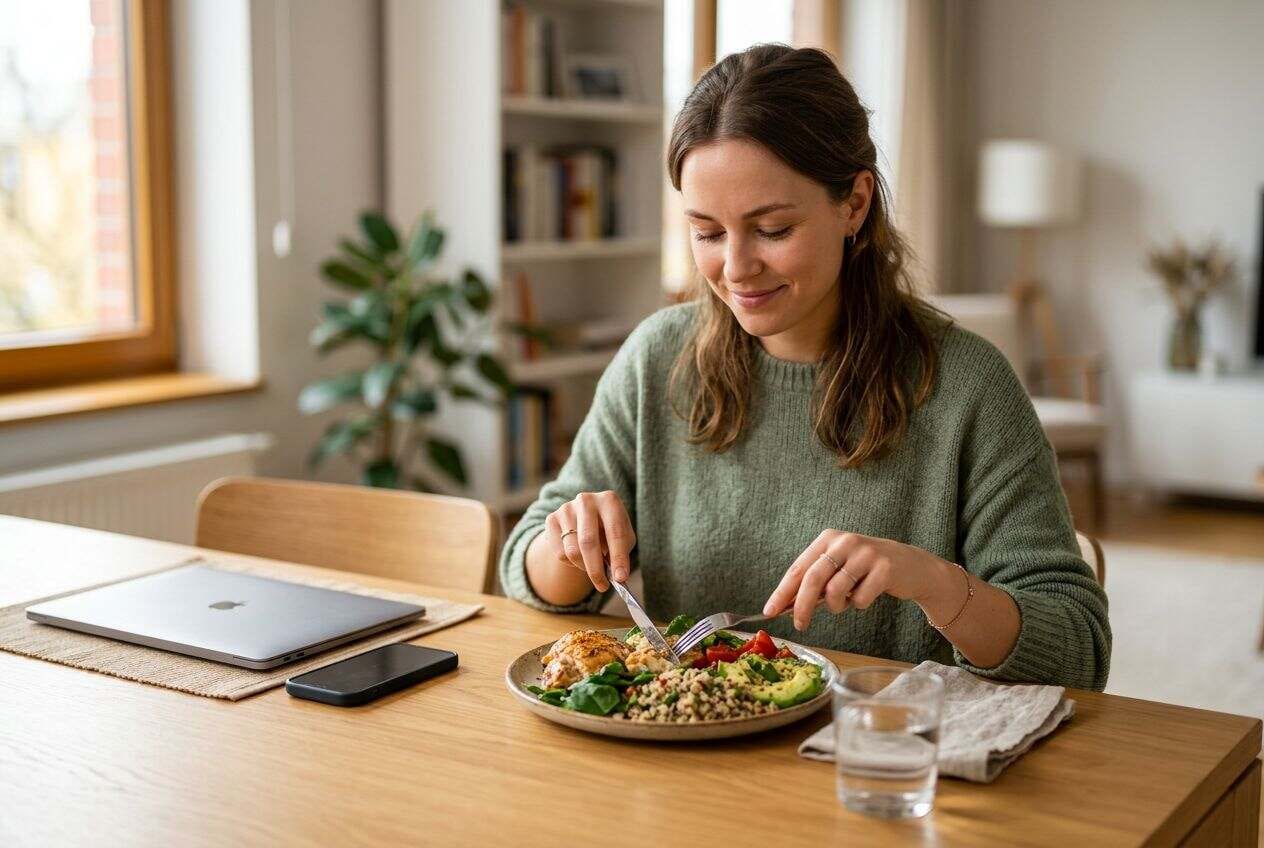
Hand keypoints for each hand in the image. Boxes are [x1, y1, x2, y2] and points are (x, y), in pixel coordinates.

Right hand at [543, 491, 634, 591]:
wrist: (584, 519)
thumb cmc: (609, 531)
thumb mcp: (623, 538)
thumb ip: (621, 554)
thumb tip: (618, 577)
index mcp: (609, 500)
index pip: (615, 532)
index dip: (618, 557)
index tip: (621, 578)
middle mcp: (586, 500)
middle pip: (588, 542)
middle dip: (596, 569)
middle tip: (603, 586)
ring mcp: (566, 508)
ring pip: (572, 551)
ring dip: (584, 567)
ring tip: (592, 566)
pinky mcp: (551, 519)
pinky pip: (560, 553)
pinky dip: (571, 563)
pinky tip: (578, 555)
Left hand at [763, 530, 953, 631]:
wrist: (911, 565)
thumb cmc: (866, 569)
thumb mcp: (838, 567)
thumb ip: (814, 582)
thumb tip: (785, 605)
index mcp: (828, 538)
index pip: (798, 568)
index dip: (782, 591)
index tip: (769, 611)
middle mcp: (845, 541)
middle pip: (813, 579)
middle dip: (802, 606)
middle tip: (799, 625)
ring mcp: (866, 553)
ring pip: (836, 591)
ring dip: (836, 606)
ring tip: (844, 603)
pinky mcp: (885, 568)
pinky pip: (860, 599)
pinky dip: (859, 605)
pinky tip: (866, 595)